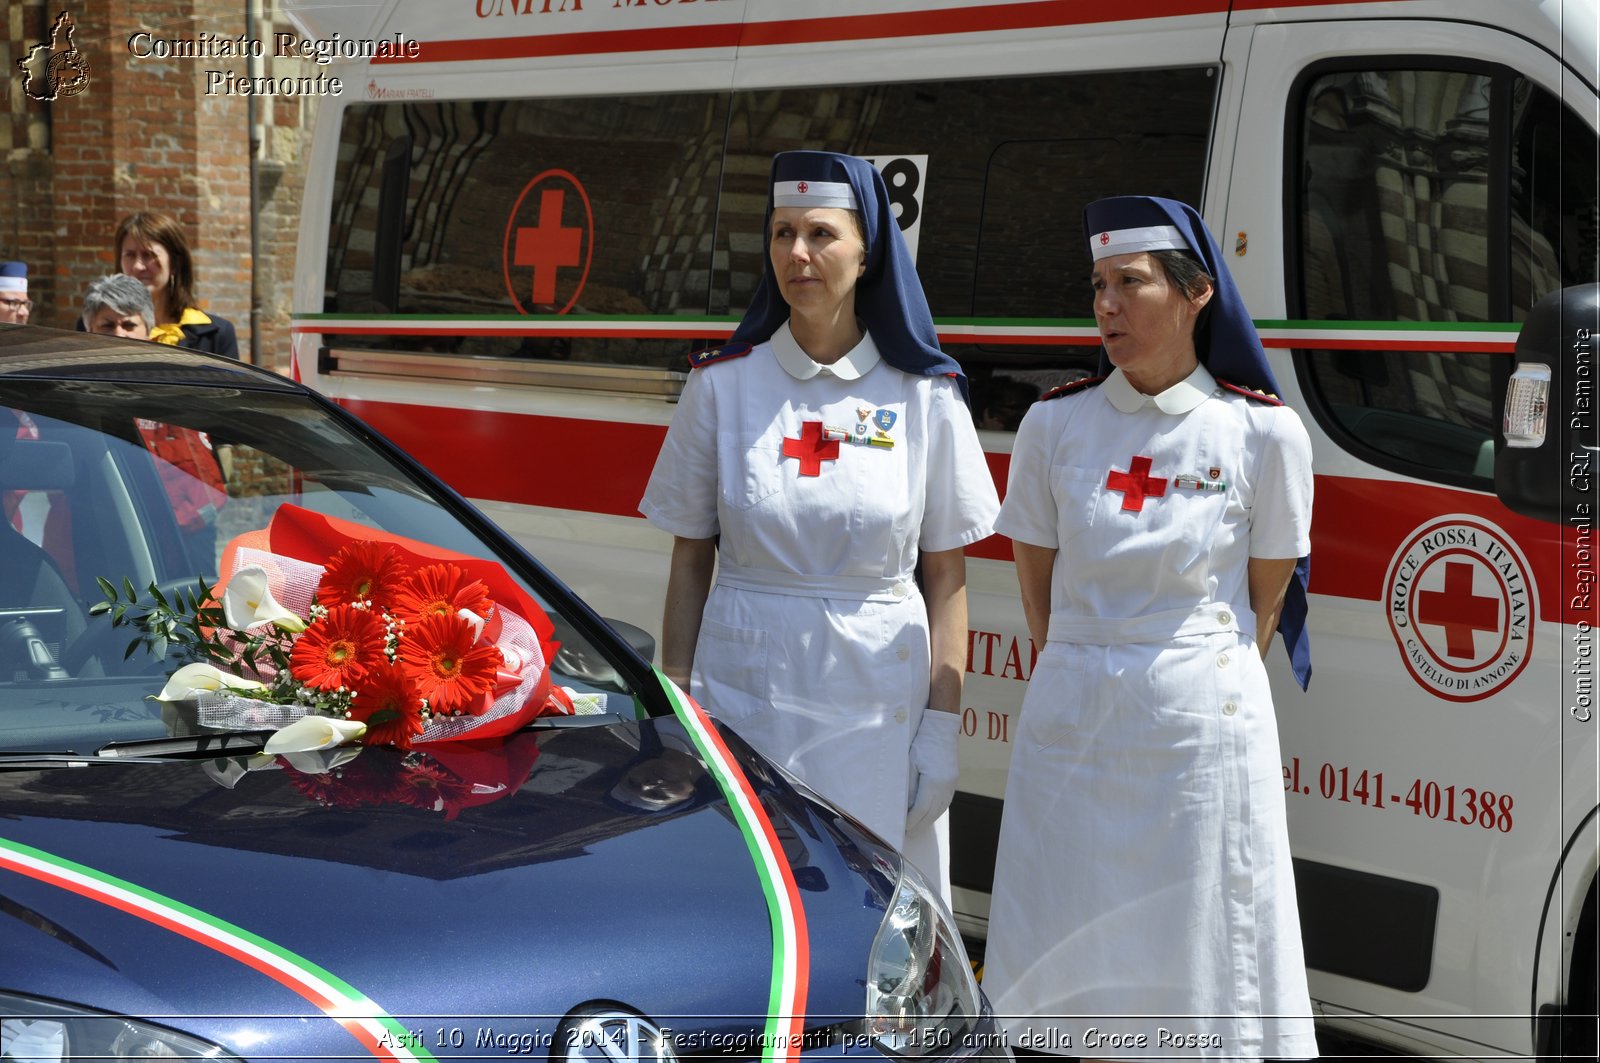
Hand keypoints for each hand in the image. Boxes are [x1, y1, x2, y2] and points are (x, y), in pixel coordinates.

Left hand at [906, 709, 959, 835]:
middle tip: (909, 834)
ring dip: (928, 820)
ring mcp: (951, 785)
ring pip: (940, 810)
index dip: (912, 820)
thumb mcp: (909, 763)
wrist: (941, 730)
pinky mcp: (953, 782)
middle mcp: (944, 786)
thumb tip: (904, 805)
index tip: (903, 827)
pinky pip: (945, 802)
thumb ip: (908, 786)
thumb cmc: (922, 744)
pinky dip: (936, 811)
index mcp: (933, 782)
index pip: (921, 809)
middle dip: (919, 825)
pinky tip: (929, 815)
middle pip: (932, 813)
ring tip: (918, 828)